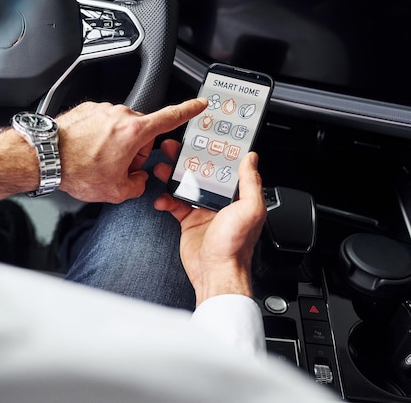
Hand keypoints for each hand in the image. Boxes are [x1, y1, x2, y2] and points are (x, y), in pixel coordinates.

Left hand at [55, 99, 206, 202]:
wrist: (46, 156)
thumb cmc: (77, 170)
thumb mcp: (116, 191)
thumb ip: (137, 185)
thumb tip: (138, 180)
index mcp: (134, 132)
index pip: (170, 117)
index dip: (189, 110)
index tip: (200, 103)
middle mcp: (120, 116)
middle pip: (141, 132)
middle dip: (135, 150)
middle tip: (117, 168)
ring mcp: (102, 110)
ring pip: (120, 129)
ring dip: (115, 145)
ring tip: (96, 161)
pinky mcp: (87, 109)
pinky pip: (103, 124)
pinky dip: (99, 138)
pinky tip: (87, 152)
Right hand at [153, 139, 266, 306]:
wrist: (216, 273)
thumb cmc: (234, 246)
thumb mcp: (250, 209)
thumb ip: (250, 182)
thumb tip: (251, 159)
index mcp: (236, 195)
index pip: (223, 166)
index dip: (211, 152)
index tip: (200, 139)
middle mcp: (220, 201)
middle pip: (200, 173)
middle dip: (185, 160)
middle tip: (173, 148)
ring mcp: (203, 210)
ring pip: (184, 186)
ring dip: (171, 176)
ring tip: (161, 168)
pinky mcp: (188, 221)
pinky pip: (174, 204)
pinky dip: (165, 200)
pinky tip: (161, 198)